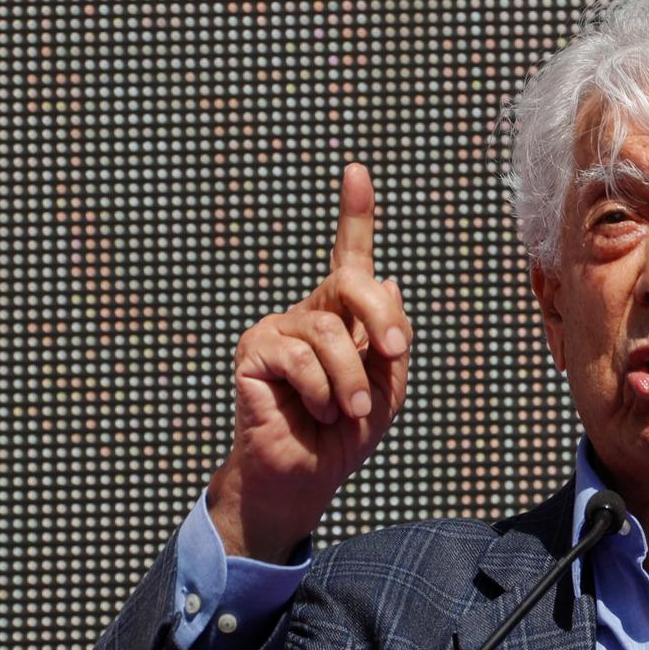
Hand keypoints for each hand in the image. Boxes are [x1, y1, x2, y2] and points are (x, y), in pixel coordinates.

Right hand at [207, 162, 411, 561]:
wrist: (306, 478)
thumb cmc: (344, 435)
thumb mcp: (387, 388)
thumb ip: (391, 339)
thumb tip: (391, 280)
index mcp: (343, 317)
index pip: (351, 258)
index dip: (356, 214)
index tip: (358, 170)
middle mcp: (309, 314)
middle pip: (352, 283)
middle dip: (381, 316)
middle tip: (395, 353)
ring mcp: (277, 329)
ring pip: (330, 333)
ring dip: (351, 379)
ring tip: (350, 412)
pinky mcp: (253, 351)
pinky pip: (300, 357)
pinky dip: (320, 391)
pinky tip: (316, 411)